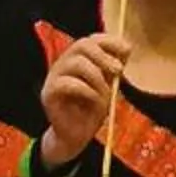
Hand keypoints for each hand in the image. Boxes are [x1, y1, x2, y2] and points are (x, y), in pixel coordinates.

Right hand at [37, 32, 129, 170]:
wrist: (76, 137)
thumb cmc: (91, 110)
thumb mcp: (107, 86)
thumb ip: (112, 68)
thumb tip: (127, 48)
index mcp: (77, 59)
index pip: (92, 39)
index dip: (110, 41)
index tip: (127, 51)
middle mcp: (63, 63)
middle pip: (82, 45)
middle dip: (104, 56)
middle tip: (118, 71)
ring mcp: (53, 77)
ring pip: (76, 63)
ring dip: (97, 77)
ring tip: (105, 94)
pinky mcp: (48, 93)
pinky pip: (68, 83)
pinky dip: (87, 90)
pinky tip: (94, 100)